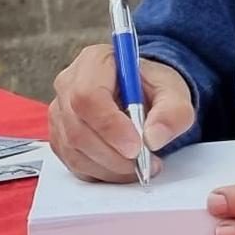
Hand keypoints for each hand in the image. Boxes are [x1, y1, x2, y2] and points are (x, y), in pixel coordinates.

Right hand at [48, 43, 194, 182]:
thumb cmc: (152, 88)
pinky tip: (123, 167)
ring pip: (75, 150)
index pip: (88, 96)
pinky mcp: (60, 138)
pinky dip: (102, 173)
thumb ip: (172, 112)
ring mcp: (60, 113)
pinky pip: (74, 164)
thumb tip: (154, 137)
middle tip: (145, 162)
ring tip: (141, 165)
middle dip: (114, 154)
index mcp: (94, 61)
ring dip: (110, 167)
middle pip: (78, 128)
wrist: (142, 96)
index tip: (136, 147)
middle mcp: (69, 84)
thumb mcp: (174, 92)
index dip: (109, 126)